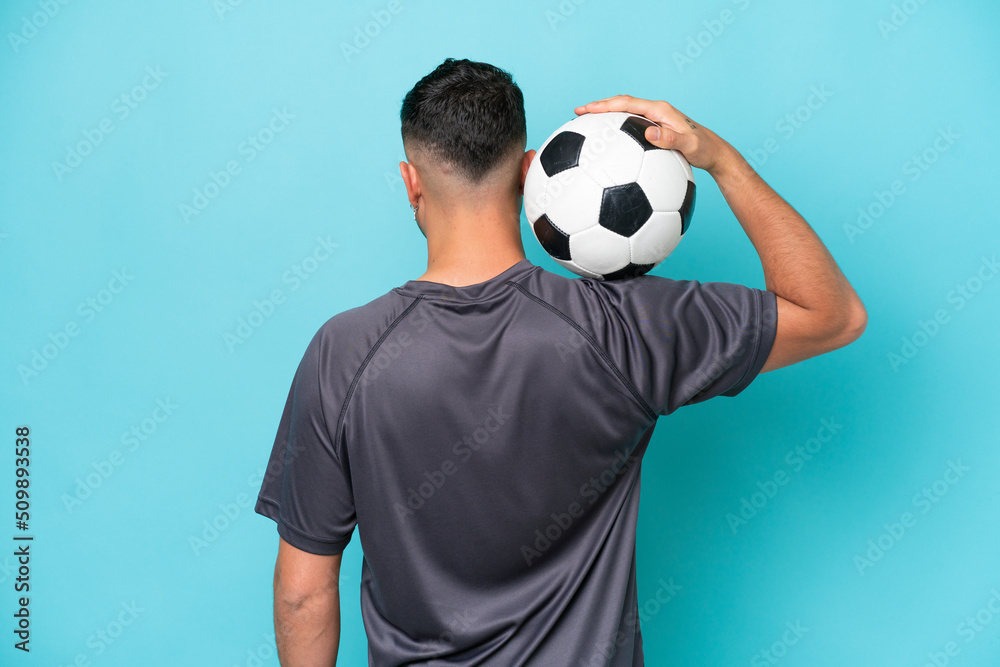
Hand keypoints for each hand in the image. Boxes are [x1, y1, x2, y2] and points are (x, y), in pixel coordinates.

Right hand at [574, 95, 738, 176]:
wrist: (715, 153)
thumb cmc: (704, 150)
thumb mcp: (689, 146)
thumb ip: (671, 138)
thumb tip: (649, 131)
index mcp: (660, 111)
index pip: (627, 104)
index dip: (606, 105)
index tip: (587, 109)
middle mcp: (656, 112)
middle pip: (622, 105)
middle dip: (599, 107)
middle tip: (578, 113)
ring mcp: (655, 121)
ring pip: (625, 115)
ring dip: (605, 117)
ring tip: (586, 125)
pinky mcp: (654, 130)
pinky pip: (630, 127)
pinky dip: (615, 130)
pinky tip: (607, 143)